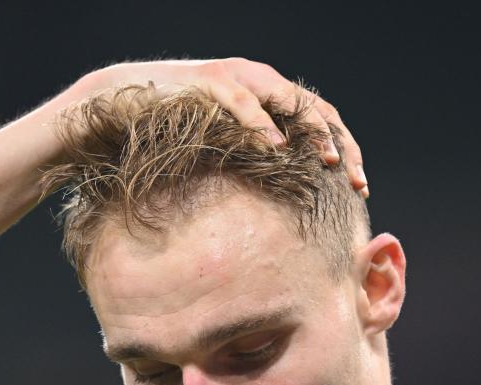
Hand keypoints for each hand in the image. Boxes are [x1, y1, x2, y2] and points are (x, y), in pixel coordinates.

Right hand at [64, 58, 367, 196]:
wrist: (119, 110)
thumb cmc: (171, 138)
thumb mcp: (222, 153)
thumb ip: (254, 166)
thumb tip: (285, 211)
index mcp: (268, 99)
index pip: (320, 120)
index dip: (345, 150)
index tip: (361, 187)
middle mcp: (258, 82)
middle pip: (314, 109)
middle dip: (339, 144)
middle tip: (355, 180)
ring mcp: (233, 77)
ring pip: (287, 100)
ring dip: (311, 131)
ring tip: (327, 161)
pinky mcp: (205, 81)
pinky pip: (240, 100)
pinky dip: (261, 122)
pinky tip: (277, 147)